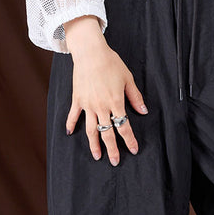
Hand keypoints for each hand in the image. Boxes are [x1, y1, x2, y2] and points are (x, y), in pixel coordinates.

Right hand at [64, 19, 147, 165]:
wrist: (90, 52)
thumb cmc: (111, 63)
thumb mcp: (128, 79)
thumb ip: (135, 97)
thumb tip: (144, 111)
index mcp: (116, 102)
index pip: (124, 127)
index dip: (130, 140)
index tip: (134, 150)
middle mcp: (101, 107)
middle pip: (108, 133)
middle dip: (112, 149)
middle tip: (115, 161)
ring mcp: (87, 105)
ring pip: (91, 130)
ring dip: (94, 145)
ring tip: (97, 156)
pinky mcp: (77, 99)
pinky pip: (73, 116)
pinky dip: (71, 125)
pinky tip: (70, 133)